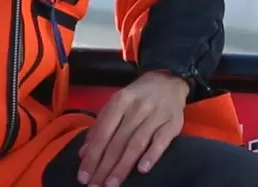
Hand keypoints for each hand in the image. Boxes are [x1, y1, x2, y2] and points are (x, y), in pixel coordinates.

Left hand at [77, 71, 189, 186]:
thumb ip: (100, 126)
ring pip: (136, 143)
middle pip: (118, 141)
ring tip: (112, 184)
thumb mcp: (117, 104)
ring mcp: (156, 115)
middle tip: (95, 186)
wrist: (170, 80)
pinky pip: (161, 141)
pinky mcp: (173, 122)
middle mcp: (137, 107)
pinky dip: (151, 155)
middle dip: (104, 166)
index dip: (92, 155)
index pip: (103, 132)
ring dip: (123, 166)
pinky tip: (142, 169)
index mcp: (119, 101)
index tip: (84, 176)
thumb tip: (84, 153)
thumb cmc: (138, 96)